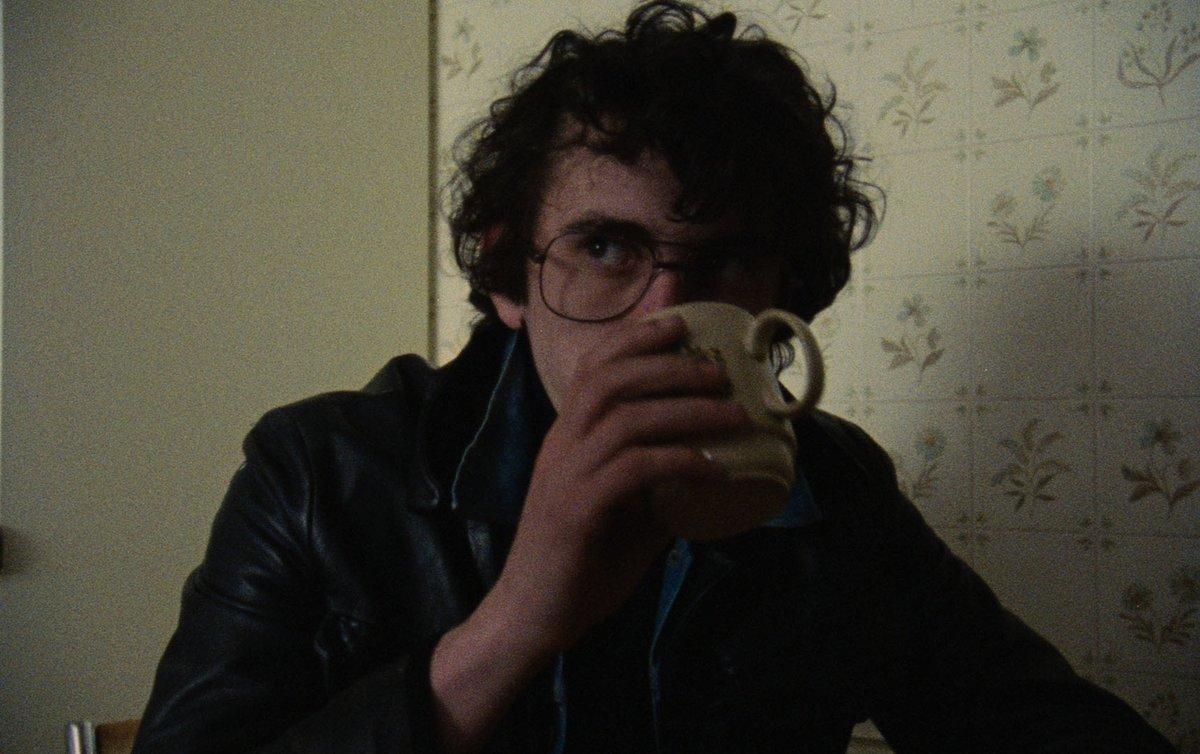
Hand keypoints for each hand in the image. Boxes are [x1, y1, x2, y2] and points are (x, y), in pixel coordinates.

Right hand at [487, 315, 749, 654]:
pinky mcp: (578, 509)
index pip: (593, 370)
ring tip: (734, 417)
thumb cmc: (577, 565)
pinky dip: (680, 462)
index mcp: (567, 439)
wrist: (532, 617)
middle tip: (721, 373)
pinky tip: (715, 470)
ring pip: (627, 418)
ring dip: (687, 411)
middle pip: (611, 380)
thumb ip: (655, 488)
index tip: (680, 325)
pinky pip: (635, 469)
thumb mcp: (625, 516)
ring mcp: (566, 474)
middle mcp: (562, 445)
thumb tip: (705, 469)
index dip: (634, 340)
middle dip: (670, 367)